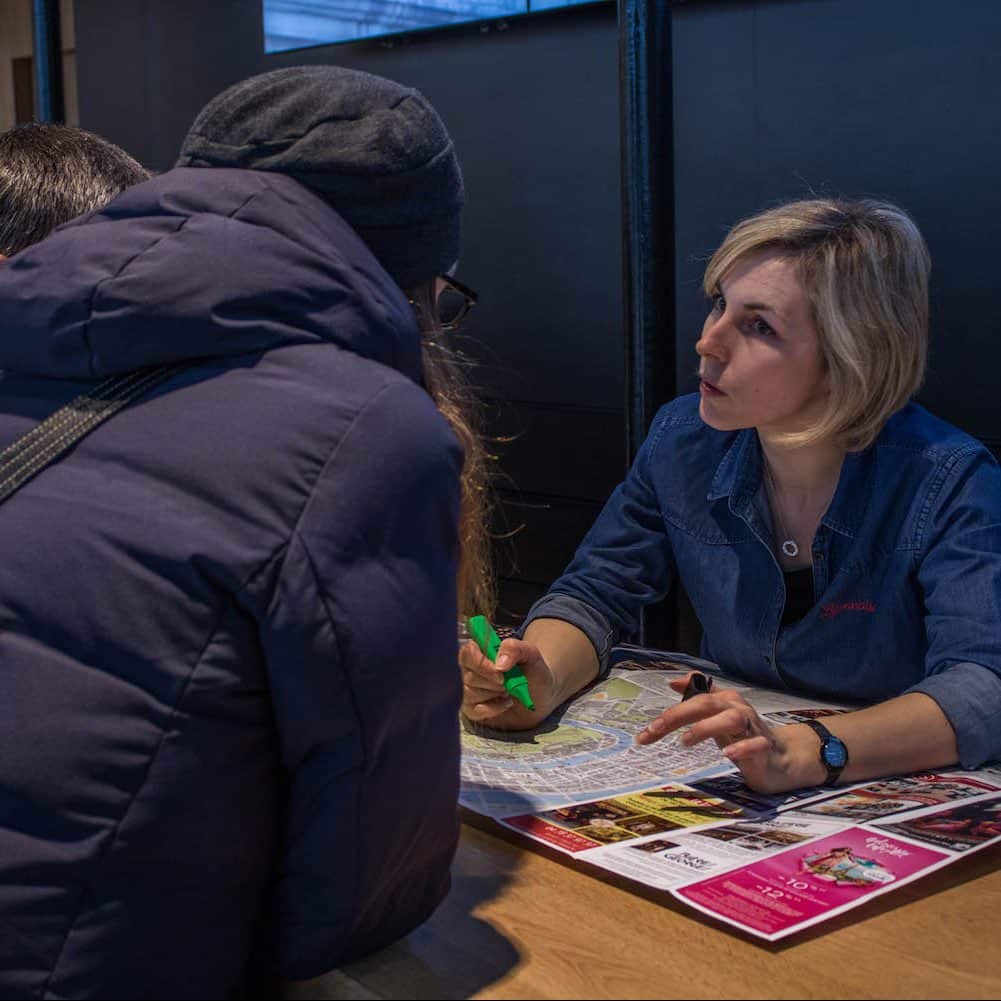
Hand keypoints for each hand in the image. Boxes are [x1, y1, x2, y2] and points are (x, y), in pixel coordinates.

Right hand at [459, 637, 556, 728]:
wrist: (541, 698)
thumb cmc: (533, 672)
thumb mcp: (531, 654)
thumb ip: (515, 649)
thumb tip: (499, 664)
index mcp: (481, 650)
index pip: (467, 652)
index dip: (481, 663)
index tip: (500, 671)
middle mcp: (471, 669)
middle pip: (468, 676)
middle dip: (492, 682)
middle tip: (509, 682)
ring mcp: (470, 689)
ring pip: (469, 693)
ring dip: (494, 694)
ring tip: (508, 691)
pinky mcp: (472, 709)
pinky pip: (474, 711)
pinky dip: (493, 709)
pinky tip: (506, 703)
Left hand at [634, 672, 820, 793]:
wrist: (781, 758)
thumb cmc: (742, 734)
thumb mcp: (716, 714)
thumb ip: (697, 696)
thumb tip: (673, 681)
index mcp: (723, 700)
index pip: (692, 699)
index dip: (669, 713)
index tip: (647, 731)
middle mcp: (737, 708)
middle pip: (706, 703)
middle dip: (679, 715)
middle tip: (655, 730)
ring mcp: (752, 727)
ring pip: (730, 719)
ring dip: (706, 727)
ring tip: (686, 740)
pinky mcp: (764, 747)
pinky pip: (754, 744)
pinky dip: (740, 748)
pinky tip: (726, 755)